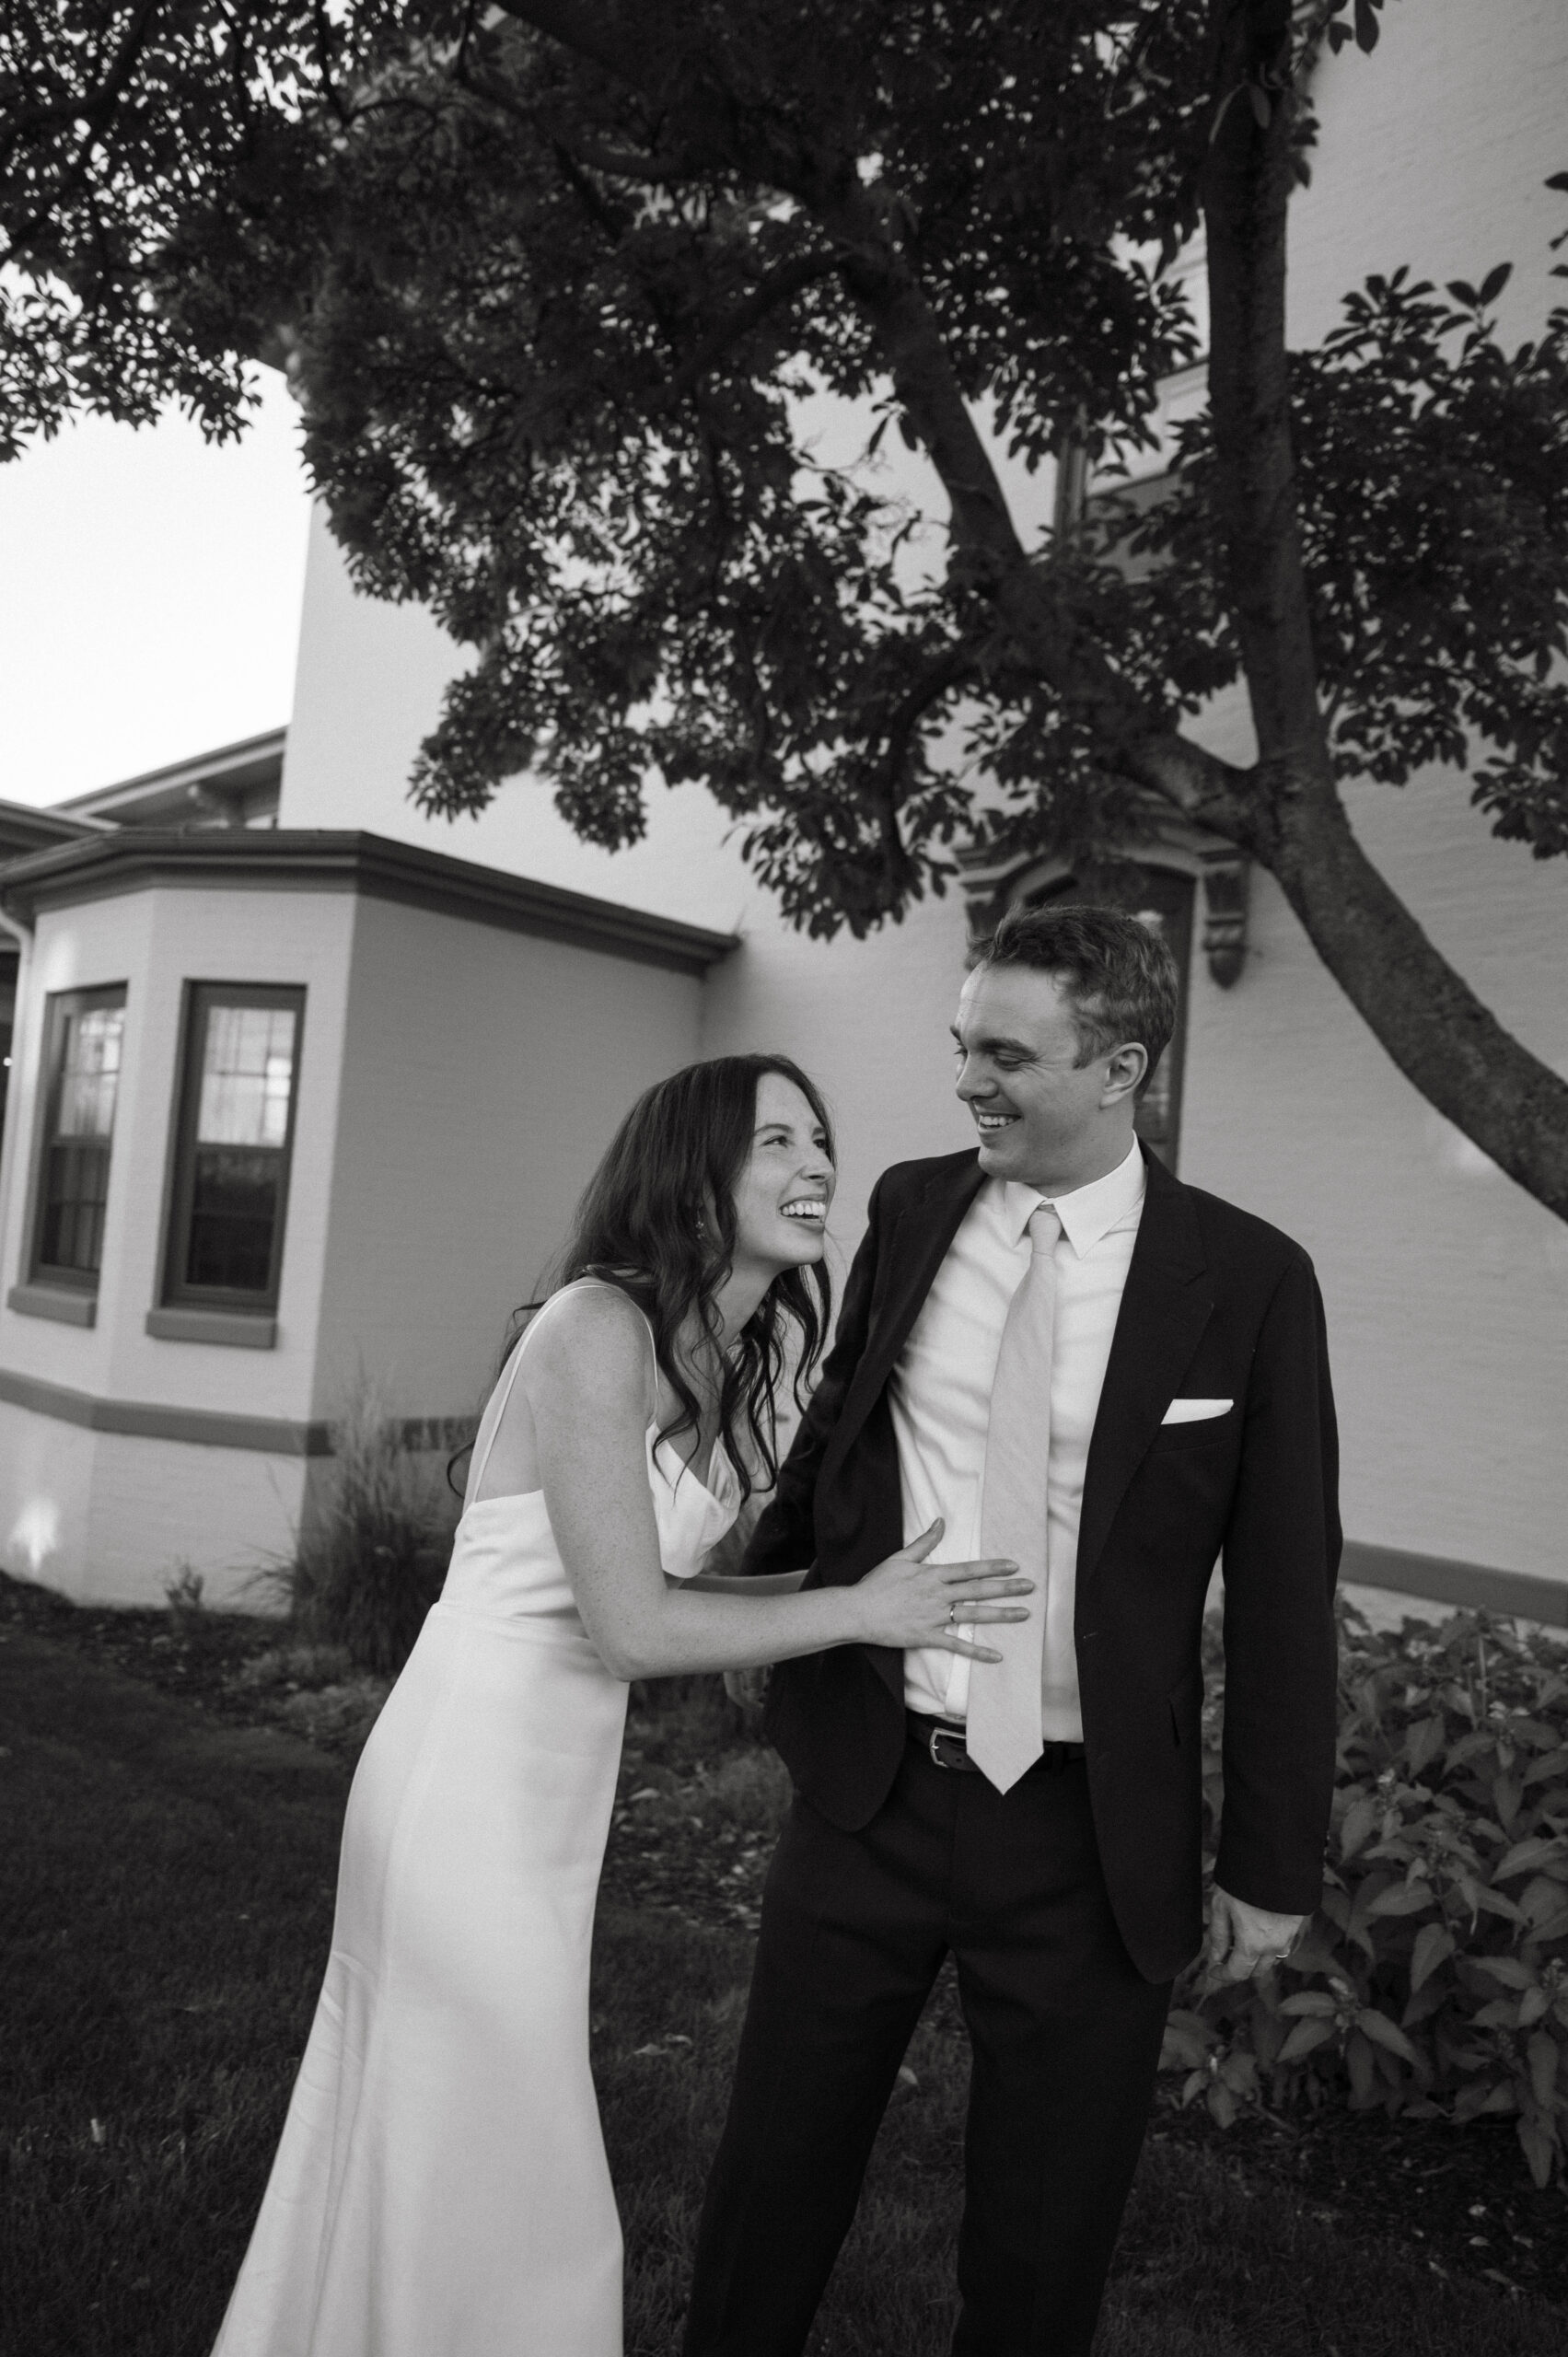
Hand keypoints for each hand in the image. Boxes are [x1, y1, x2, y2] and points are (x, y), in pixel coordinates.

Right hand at [853, 1519, 1031, 1659]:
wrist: (858, 1611)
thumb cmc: (877, 1584)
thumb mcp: (900, 1558)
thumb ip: (924, 1542)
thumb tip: (941, 1521)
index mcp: (933, 1575)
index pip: (969, 1569)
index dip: (993, 1567)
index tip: (1014, 1566)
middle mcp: (938, 1594)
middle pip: (978, 1590)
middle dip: (1007, 1588)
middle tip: (1030, 1587)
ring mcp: (934, 1617)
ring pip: (974, 1615)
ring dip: (1001, 1615)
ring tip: (1023, 1613)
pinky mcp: (927, 1637)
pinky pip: (957, 1646)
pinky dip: (977, 1651)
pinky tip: (996, 1656)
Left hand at [1205, 1885, 1306, 1982]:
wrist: (1278, 1858)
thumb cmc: (1244, 1881)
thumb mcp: (1221, 1906)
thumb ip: (1218, 1936)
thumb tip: (1215, 1958)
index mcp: (1252, 1945)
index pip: (1237, 1973)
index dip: (1222, 1975)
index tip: (1213, 1970)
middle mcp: (1273, 1947)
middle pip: (1256, 1970)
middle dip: (1239, 1968)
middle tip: (1225, 1955)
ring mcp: (1288, 1937)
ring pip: (1272, 1960)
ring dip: (1257, 1958)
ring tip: (1241, 1941)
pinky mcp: (1297, 1925)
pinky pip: (1283, 1946)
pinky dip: (1270, 1947)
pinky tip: (1260, 1931)